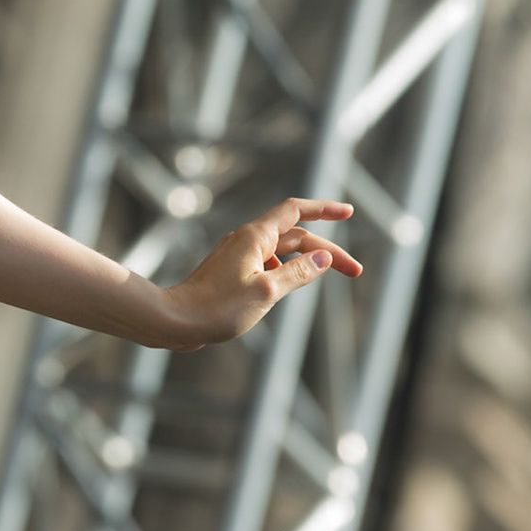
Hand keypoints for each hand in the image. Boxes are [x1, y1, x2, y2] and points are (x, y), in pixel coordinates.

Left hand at [155, 198, 361, 351]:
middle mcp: (247, 240)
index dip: (324, 209)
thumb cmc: (218, 307)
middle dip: (327, 249)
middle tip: (355, 271)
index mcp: (256, 236)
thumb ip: (299, 273)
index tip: (348, 212)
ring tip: (327, 276)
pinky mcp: (232, 272)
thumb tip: (324, 257)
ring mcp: (238, 255)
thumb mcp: (267, 291)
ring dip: (307, 261)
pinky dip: (285, 271)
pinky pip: (267, 264)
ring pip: (281, 251)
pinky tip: (289, 287)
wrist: (176, 320)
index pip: (296, 210)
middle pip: (295, 235)